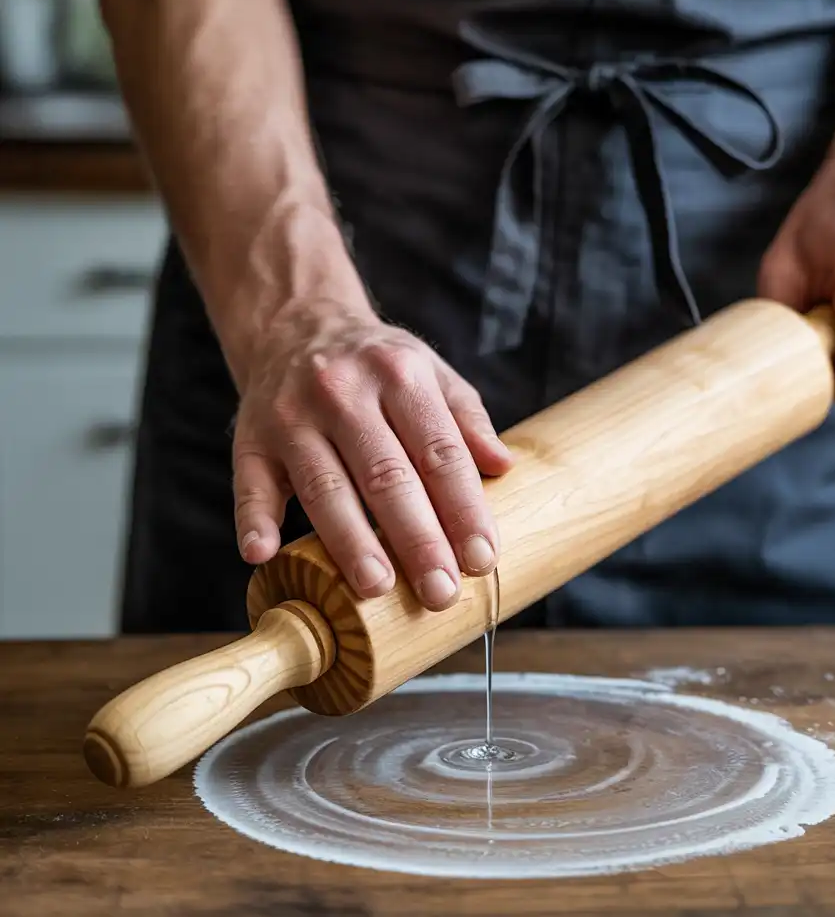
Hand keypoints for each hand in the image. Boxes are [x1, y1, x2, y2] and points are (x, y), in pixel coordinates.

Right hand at [230, 298, 513, 609]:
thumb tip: (503, 466)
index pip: (439, 452)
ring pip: (325, 486)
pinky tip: (264, 554)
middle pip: (386, 475)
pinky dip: (254, 519)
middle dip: (417, 538)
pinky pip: (250, 483)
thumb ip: (466, 418)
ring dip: (350, 540)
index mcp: (399, 374)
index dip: (463, 508)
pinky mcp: (250, 438)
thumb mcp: (429, 371)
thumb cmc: (376, 363)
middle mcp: (344, 392)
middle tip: (440, 592)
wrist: (297, 324)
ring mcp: (292, 416)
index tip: (482, 558)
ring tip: (377, 587)